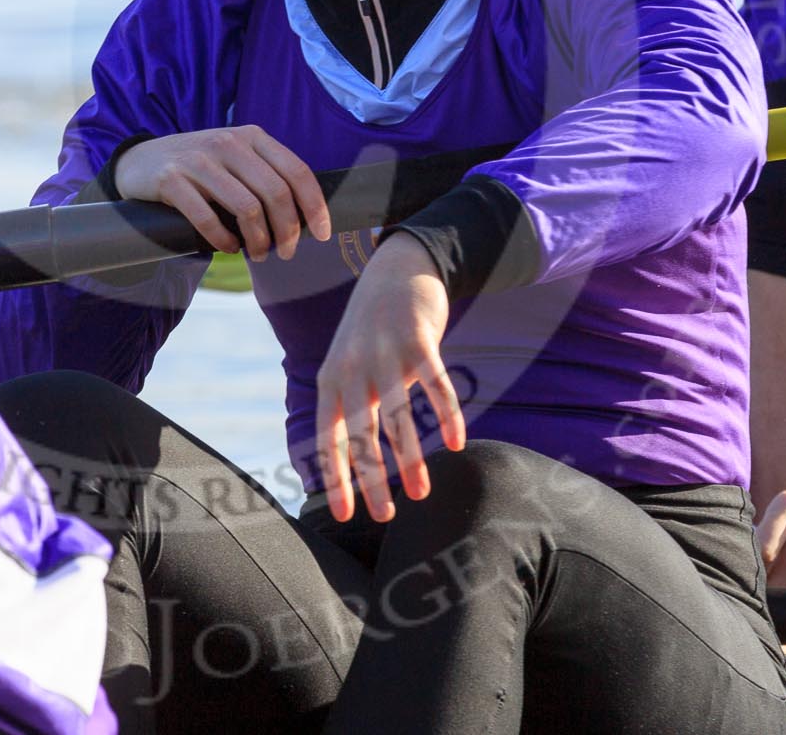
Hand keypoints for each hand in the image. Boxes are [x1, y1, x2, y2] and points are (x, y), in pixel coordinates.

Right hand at [113, 126, 331, 261]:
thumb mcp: (236, 159)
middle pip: (275, 193)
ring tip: (258, 253)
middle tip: (286, 252)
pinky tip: (227, 247)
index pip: (297, 171)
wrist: (141, 162)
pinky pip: (206, 218)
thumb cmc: (200, 168)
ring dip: (258, 240)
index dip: (315, 206)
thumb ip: (266, 175)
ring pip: (246, 207)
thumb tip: (306, 216)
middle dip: (288, 230)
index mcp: (252, 136)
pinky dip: (223, 240)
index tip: (323, 233)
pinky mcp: (171, 179)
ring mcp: (198, 159)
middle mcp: (228, 142)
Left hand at [316, 234, 466, 523]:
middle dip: (372, 478)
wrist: (396, 270)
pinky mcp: (419, 340)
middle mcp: (354, 369)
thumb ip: (346, 404)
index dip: (335, 477)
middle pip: (361, 434)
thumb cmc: (371, 330)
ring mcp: (386, 353)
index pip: (329, 437)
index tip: (344, 515)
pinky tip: (457, 442)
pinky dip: (447, 415)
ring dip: (409, 458)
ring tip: (421, 492)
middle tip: (385, 516)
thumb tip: (348, 458)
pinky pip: (435, 385)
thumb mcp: (346, 362)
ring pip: (398, 417)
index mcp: (332, 380)